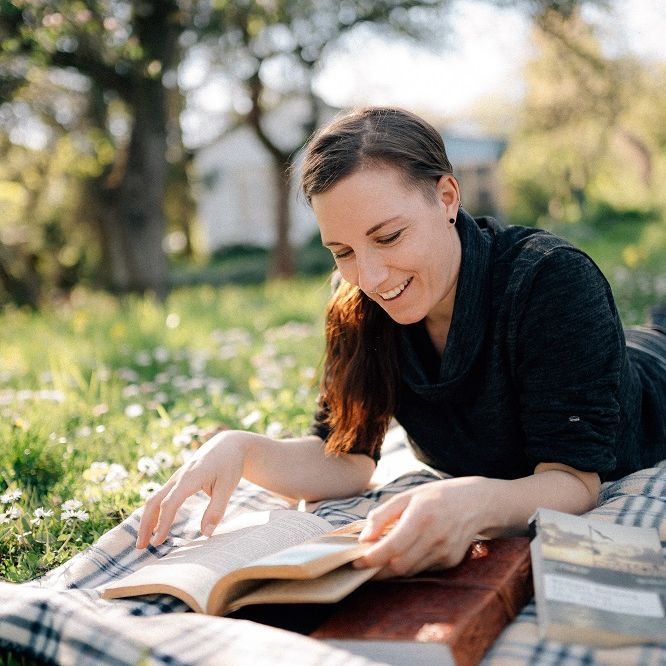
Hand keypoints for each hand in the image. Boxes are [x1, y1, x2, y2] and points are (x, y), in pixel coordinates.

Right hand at [135, 430, 251, 548]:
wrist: (228, 444)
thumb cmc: (229, 464)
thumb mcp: (228, 486)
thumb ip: (217, 509)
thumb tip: (206, 534)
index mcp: (190, 477)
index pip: (170, 503)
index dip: (163, 523)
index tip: (158, 542)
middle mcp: (178, 477)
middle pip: (154, 501)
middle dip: (145, 524)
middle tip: (141, 547)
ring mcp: (176, 478)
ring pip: (154, 499)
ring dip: (147, 520)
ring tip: (144, 541)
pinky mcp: (178, 480)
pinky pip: (161, 497)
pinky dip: (154, 513)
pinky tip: (155, 526)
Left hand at [353, 477, 490, 577]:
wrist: (477, 503)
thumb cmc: (437, 496)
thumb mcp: (407, 496)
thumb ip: (382, 515)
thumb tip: (364, 537)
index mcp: (422, 516)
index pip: (392, 547)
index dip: (372, 558)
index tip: (356, 561)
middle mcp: (435, 537)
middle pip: (399, 566)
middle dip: (377, 571)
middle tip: (362, 566)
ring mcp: (445, 552)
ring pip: (409, 571)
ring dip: (391, 569)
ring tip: (379, 559)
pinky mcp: (451, 562)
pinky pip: (423, 569)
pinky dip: (409, 565)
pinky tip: (405, 553)